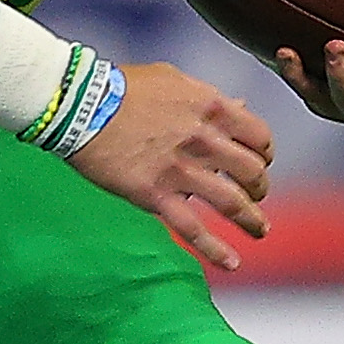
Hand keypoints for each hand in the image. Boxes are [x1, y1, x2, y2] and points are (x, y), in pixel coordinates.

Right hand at [68, 63, 273, 271]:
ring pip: (232, 203)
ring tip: (258, 230)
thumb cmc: (122, 87)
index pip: (259, 136)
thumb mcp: (173, 79)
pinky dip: (216, 250)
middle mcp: (204, 140)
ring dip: (251, 220)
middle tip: (255, 195)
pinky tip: (232, 264)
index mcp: (212, 108)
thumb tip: (240, 105)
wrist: (80, 105)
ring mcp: (182, 171)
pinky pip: (193, 228)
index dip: (264, 152)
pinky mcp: (156, 196)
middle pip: (252, 172)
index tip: (258, 161)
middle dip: (259, 187)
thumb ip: (210, 96)